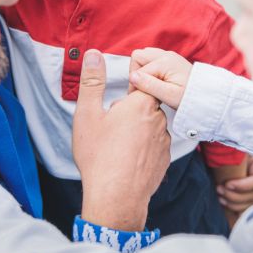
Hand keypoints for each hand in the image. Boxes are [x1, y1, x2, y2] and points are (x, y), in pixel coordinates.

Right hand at [73, 49, 170, 230]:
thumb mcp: (88, 114)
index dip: (127, 89)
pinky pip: (153, 146)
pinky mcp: (165, 160)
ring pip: (150, 127)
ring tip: (116, 146)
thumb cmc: (99, 155)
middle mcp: (159, 120)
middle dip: (129, 112)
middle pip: (144, 106)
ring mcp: (165, 141)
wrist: (116, 198)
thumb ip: (93, 81)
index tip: (115, 101)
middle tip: (109, 128)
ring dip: (136, 131)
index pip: (141, 84)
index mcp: (142, 104)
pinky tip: (126, 159)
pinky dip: (141, 149)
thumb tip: (94, 54)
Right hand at [127, 48, 192, 108]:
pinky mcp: (170, 59)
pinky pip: (151, 59)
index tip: (139, 99)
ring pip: (144, 56)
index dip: (135, 86)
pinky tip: (155, 82)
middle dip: (135, 72)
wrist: (206, 95)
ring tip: (148, 86)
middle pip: (138, 56)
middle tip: (142, 89)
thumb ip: (150, 85)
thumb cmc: (189, 98)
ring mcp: (168, 55)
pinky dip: (149, 68)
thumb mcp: (169, 95)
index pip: (138, 71)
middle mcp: (165, 55)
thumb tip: (132, 76)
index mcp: (165, 62)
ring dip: (142, 69)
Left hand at [216, 156, 252, 223]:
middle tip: (218, 189)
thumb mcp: (229, 151)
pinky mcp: (243, 199)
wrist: (213, 156)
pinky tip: (222, 203)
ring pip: (248, 205)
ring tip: (219, 196)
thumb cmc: (221, 151)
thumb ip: (233, 156)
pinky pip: (243, 210)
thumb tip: (233, 161)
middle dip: (234, 196)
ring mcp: (251, 190)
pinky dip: (233, 210)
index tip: (227, 184)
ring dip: (232, 204)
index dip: (244, 186)